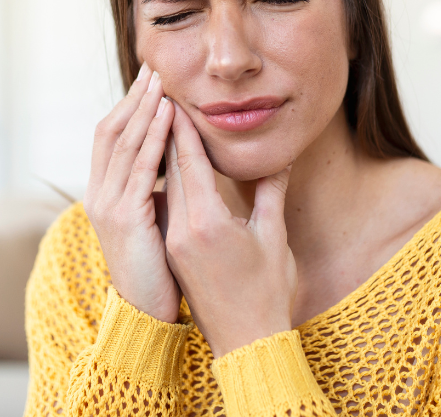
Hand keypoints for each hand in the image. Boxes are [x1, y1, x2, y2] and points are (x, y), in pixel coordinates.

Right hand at [83, 64, 181, 322]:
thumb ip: (160, 192)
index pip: (111, 137)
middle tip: (153, 68)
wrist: (147, 313)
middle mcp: (98, 194)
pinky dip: (153, 137)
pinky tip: (167, 115)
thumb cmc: (159, 271)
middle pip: (111, 131)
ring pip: (124, 143)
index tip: (149, 81)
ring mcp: (107, 205)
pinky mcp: (125, 217)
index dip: (128, 107)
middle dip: (133, 98)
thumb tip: (175, 166)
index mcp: (104, 194)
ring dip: (143, 109)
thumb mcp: (156, 222)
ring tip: (161, 82)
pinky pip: (140, 167)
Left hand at [162, 101, 295, 356]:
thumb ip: (270, 194)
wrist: (245, 342)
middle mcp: (182, 230)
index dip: (182, 129)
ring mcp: (174, 243)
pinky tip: (168, 166)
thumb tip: (279, 159)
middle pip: (170, 170)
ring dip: (163, 155)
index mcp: (207, 222)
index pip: (189, 163)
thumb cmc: (267, 292)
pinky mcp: (174, 252)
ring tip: (161, 122)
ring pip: (165, 188)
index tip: (174, 98)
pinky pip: (166, 207)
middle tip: (161, 97)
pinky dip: (167, 181)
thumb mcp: (273, 237)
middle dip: (167, 132)